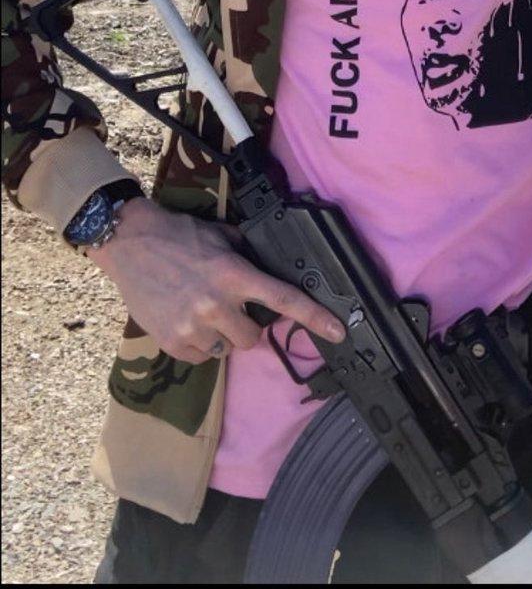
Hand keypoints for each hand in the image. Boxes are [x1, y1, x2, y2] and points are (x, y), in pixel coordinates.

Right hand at [88, 197, 345, 363]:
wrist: (131, 242)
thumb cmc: (179, 235)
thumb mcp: (222, 237)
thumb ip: (247, 257)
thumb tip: (272, 270)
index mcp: (234, 275)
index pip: (283, 299)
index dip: (315, 317)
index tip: (338, 331)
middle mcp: (216, 304)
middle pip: (253, 338)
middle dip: (247, 326)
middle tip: (230, 308)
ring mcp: (193, 327)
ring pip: (226, 349)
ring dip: (220, 335)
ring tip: (200, 310)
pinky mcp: (172, 342)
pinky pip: (201, 357)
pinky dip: (198, 344)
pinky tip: (185, 319)